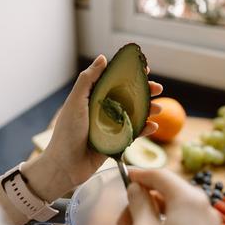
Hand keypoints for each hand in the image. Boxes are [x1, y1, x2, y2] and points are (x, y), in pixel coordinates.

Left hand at [23, 55, 162, 201]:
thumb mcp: (75, 102)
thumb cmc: (67, 133)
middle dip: (144, 92)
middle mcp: (102, 109)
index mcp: (92, 97)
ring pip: (133, 114)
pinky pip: (133, 133)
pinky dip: (144, 130)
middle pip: (127, 96)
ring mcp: (110, 126)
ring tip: (159, 109)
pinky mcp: (115, 142)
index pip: (114, 80)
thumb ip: (88, 80)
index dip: (129, 74)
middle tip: (158, 89)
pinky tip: (153, 127)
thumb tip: (102, 58)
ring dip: (148, 110)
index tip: (145, 68)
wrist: (65, 166)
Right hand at [118, 169, 219, 224]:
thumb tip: (136, 187)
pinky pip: (185, 219)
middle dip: (143, 201)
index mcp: (188, 197)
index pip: (160, 174)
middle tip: (122, 221)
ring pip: (175, 206)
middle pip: (167, 191)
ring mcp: (209, 222)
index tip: (122, 178)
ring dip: (152, 213)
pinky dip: (166, 222)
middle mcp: (203, 204)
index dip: (139, 174)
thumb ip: (138, 203)